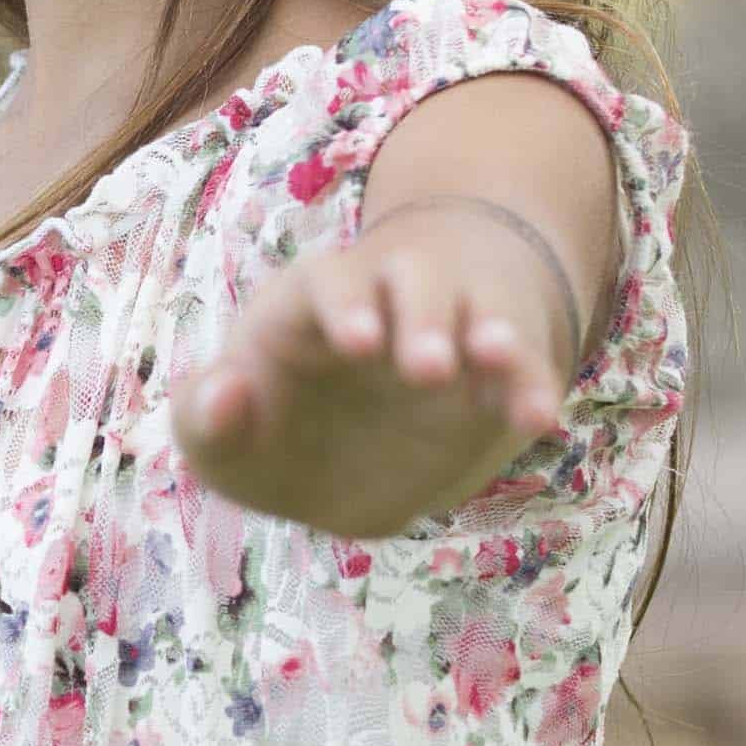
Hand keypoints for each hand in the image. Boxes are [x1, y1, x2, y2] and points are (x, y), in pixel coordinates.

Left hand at [174, 206, 577, 530]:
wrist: (354, 463)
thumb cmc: (277, 434)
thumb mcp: (226, 446)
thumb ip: (206, 426)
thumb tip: (222, 391)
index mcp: (312, 306)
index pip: (327, 282)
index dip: (342, 304)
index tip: (356, 343)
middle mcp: (388, 305)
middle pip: (411, 284)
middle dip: (420, 318)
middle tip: (427, 367)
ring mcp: (452, 334)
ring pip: (477, 313)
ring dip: (488, 334)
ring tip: (495, 357)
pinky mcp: (496, 377)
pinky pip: (523, 370)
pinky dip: (531, 386)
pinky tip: (539, 417)